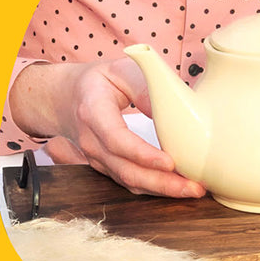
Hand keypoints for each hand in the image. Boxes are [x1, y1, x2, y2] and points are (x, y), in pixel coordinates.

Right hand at [9, 58, 205, 197]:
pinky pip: (130, 183)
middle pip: (125, 169)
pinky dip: (155, 189)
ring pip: (129, 181)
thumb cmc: (100, 81)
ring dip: (162, 190)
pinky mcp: (106, 168)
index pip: (116, 139)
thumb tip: (175, 112)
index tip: (170, 162)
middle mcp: (91, 140)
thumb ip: (146, 87)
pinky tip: (178, 188)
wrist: (66, 98)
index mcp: (93, 110)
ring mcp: (96, 158)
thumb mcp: (122, 70)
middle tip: (193, 187)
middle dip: (161, 182)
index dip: (142, 154)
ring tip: (193, 190)